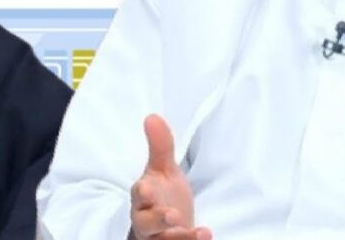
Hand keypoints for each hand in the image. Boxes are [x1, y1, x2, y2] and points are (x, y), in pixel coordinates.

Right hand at [130, 115, 211, 239]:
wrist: (166, 228)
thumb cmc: (161, 198)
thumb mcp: (163, 172)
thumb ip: (160, 147)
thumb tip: (152, 117)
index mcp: (143, 199)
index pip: (138, 196)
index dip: (142, 194)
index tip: (147, 189)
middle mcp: (147, 222)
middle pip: (146, 224)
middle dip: (157, 220)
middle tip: (172, 215)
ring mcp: (159, 238)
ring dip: (179, 237)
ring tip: (200, 233)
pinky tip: (206, 235)